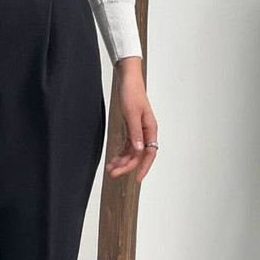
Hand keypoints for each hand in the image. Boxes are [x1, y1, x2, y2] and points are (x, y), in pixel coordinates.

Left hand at [105, 56, 157, 184]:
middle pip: (138, 156)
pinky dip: (120, 154)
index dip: (143, 167)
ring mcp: (138, 132)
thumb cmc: (132, 93)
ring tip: (110, 168)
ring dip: (121, 162)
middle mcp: (146, 132)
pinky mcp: (131, 129)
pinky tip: (113, 159)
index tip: (137, 179)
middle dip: (126, 166)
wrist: (127, 80)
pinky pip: (127, 147)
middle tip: (113, 173)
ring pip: (132, 153)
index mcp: (150, 129)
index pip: (149, 154)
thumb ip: (135, 133)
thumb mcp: (132, 114)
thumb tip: (138, 150)